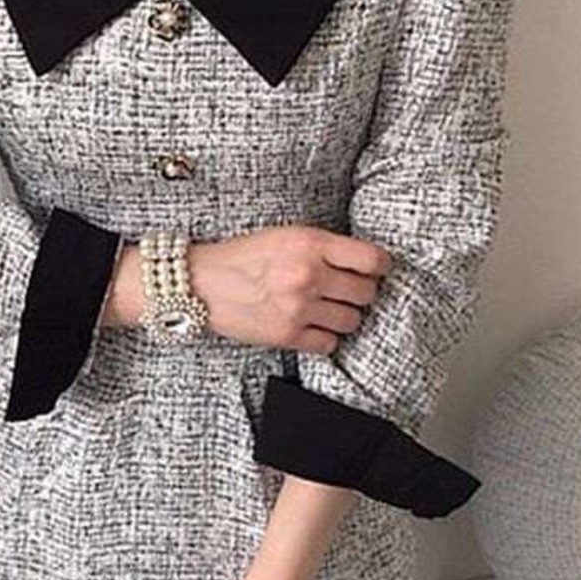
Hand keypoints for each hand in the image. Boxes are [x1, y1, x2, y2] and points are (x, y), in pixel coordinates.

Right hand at [188, 225, 392, 352]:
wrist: (200, 283)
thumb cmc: (242, 257)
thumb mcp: (285, 236)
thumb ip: (323, 247)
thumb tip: (364, 264)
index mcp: (310, 244)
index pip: (372, 259)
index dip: (380, 267)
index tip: (376, 271)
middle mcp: (308, 275)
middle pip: (366, 293)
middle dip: (360, 293)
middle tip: (345, 291)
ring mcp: (299, 308)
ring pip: (352, 321)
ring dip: (344, 316)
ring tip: (326, 309)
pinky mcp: (287, 335)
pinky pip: (329, 343)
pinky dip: (325, 337)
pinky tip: (312, 326)